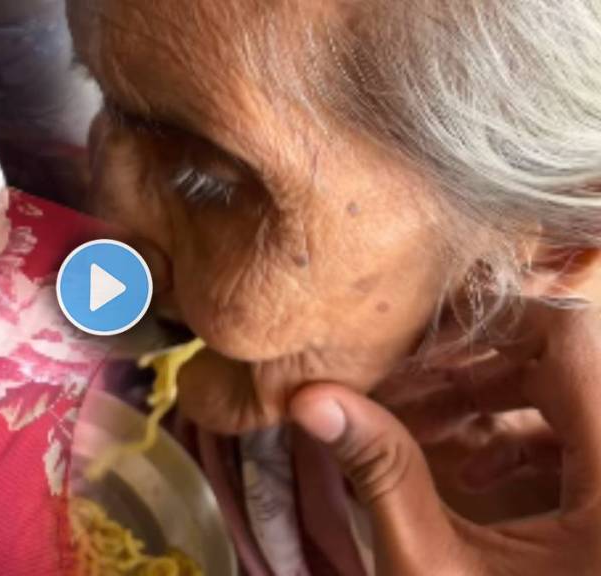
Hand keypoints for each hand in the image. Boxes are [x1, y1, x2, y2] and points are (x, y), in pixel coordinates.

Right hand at [289, 303, 600, 574]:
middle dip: (475, 370)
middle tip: (402, 390)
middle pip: (569, 361)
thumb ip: (382, 472)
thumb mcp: (433, 569)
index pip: (566, 337)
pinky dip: (527, 443)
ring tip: (423, 431)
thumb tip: (309, 397)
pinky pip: (588, 445)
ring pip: (577, 400)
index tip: (408, 347)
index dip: (481, 326)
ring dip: (495, 404)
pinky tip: (469, 472)